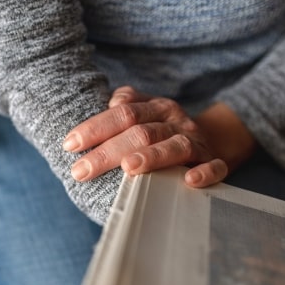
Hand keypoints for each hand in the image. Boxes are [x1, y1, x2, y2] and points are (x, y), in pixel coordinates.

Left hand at [64, 86, 255, 187]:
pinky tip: (188, 181)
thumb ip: (124, 107)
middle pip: (141, 132)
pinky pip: (214, 167)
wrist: (212, 139)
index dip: (95, 128)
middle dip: (108, 152)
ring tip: (128, 168)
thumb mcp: (144, 114)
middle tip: (81, 170)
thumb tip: (109, 103)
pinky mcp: (212, 161)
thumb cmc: (162, 132)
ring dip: (151, 157)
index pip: (123, 114)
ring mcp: (196, 142)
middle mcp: (176, 121)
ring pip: (174, 147)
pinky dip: (204, 173)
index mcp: (156, 108)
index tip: (70, 145)